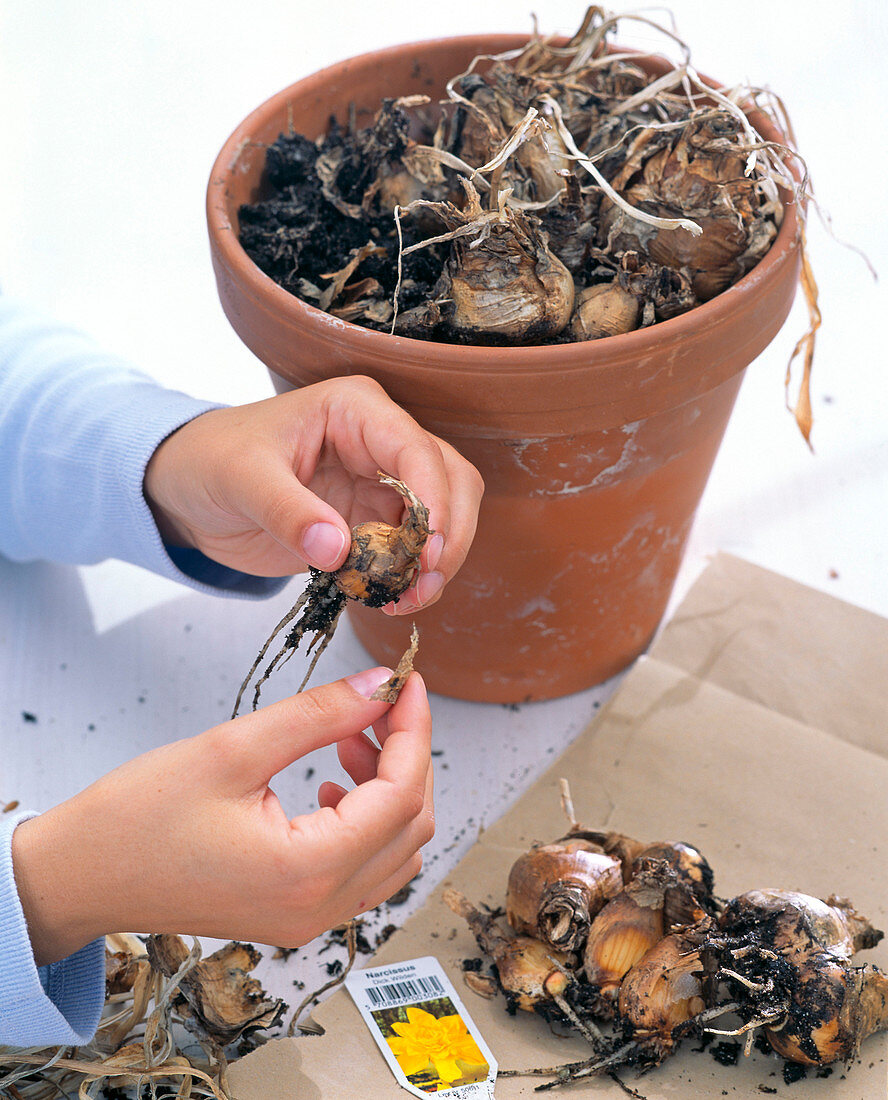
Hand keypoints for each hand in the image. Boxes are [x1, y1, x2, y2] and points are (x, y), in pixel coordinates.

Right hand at [11, 668, 433, 966]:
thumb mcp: (232, 749)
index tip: (406, 682)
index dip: (413, 731)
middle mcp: (319, 909)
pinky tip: (332, 778)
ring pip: (394, 850)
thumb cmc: (137, 817)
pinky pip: (364, 868)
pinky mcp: (295, 913)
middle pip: (410, 827)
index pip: (400, 797)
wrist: (79, 877)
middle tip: (379, 702)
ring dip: (388, 786)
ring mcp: (309, 919)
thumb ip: (318, 715)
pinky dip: (366, 818)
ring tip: (348, 737)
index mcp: (308, 873)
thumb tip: (380, 685)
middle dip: (406, 755)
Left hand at [143, 377, 483, 614]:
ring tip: (409, 599)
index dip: (433, 500)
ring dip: (437, 561)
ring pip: (443, 517)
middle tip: (424, 583)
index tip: (425, 550)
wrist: (189, 491)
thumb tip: (337, 550)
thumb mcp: (241, 480)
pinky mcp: (372, 522)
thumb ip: (288, 512)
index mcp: (355, 410)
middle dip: (447, 535)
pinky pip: (411, 549)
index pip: (417, 449)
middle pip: (450, 481)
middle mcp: (380, 441)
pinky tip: (391, 599)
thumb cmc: (212, 462)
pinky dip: (411, 576)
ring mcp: (381, 482)